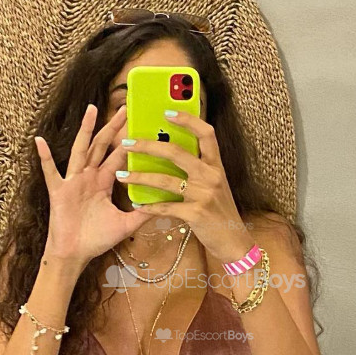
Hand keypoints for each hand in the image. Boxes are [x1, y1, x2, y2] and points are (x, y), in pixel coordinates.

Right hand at [35, 104, 150, 268]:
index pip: (119, 156)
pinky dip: (45, 157)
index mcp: (104, 182)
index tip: (139, 123)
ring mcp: (73, 181)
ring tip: (92, 109)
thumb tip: (166, 207)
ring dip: (86, 129)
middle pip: (103, 145)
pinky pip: (51, 172)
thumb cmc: (96, 239)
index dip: (129, 140)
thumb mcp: (125, 225)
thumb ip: (143, 214)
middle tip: (125, 107)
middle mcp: (89, 177)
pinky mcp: (59, 191)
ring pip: (82, 150)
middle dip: (113, 126)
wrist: (75, 254)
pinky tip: (40, 141)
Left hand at [119, 109, 255, 263]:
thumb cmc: (220, 212)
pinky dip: (149, 207)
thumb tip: (170, 153)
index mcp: (216, 165)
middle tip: (127, 143)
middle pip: (176, 152)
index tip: (167, 112)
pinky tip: (137, 205)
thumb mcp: (214, 185)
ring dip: (139, 177)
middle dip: (148, 146)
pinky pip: (166, 207)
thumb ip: (199, 169)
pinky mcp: (196, 214)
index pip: (206, 134)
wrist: (234, 241)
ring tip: (121, 175)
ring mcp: (204, 195)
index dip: (187, 120)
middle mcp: (211, 176)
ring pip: (165, 180)